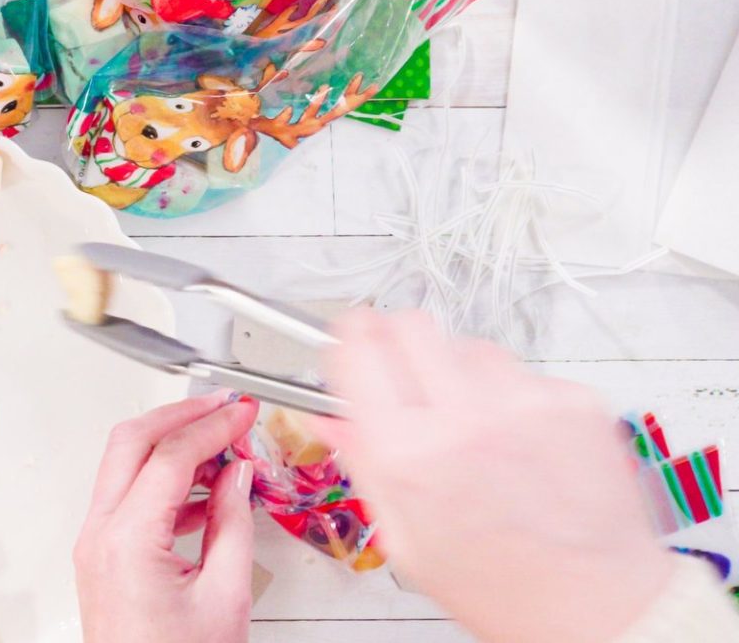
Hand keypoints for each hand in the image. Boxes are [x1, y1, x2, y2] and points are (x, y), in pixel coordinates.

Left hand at [74, 392, 260, 642]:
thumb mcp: (225, 598)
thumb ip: (233, 526)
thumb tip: (236, 475)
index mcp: (126, 542)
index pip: (168, 457)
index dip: (211, 425)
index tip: (241, 411)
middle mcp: (99, 535)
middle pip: (131, 442)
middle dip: (180, 415)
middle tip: (223, 407)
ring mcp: (94, 543)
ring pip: (123, 463)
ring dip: (169, 444)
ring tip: (221, 445)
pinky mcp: (100, 555)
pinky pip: (126, 495)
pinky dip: (162, 478)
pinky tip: (203, 487)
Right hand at [318, 310, 677, 642]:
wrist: (601, 606)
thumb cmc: (505, 588)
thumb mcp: (406, 541)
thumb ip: (363, 465)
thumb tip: (329, 416)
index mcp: (410, 454)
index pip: (359, 345)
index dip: (349, 338)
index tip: (353, 341)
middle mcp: (464, 417)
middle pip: (412, 323)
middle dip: (399, 340)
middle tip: (406, 375)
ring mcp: (525, 403)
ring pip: (469, 344)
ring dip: (459, 371)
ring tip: (474, 425)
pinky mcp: (573, 400)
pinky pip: (524, 371)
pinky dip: (513, 395)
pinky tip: (520, 440)